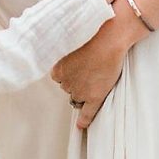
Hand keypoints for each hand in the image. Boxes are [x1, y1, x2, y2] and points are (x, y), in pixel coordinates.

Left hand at [51, 0, 149, 128]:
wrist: (109, 36)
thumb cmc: (91, 33)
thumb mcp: (68, 37)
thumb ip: (60, 45)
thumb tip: (49, 41)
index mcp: (57, 67)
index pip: (59, 77)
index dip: (69, 72)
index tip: (77, 66)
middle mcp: (65, 81)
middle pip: (68, 87)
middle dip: (76, 81)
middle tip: (90, 69)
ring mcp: (79, 90)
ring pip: (78, 96)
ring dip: (83, 91)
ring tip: (96, 78)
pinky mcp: (94, 96)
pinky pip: (87, 113)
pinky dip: (84, 120)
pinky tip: (81, 126)